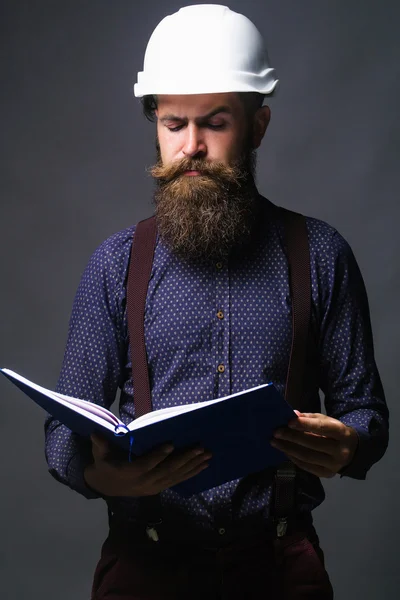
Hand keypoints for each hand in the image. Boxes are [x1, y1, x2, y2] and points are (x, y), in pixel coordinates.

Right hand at [84, 434, 210, 496]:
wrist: (106, 486)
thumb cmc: (105, 465)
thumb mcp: (99, 456)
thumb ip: (100, 445)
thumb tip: (96, 434)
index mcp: (129, 474)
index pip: (146, 465)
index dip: (158, 456)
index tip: (171, 444)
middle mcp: (144, 483)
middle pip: (167, 471)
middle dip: (185, 459)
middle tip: (200, 448)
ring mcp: (154, 487)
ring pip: (176, 476)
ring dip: (193, 466)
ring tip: (207, 456)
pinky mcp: (160, 488)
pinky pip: (177, 481)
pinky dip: (191, 473)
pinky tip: (203, 466)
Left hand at [271, 412, 358, 477]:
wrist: (352, 451)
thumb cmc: (335, 432)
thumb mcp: (327, 421)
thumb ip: (310, 418)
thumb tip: (293, 414)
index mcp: (342, 433)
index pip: (322, 428)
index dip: (305, 425)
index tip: (288, 422)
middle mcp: (340, 451)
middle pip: (313, 444)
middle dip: (292, 437)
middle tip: (276, 432)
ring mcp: (334, 465)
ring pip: (307, 457)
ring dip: (288, 448)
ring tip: (275, 442)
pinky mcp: (326, 474)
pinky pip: (306, 466)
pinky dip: (293, 457)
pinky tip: (284, 450)